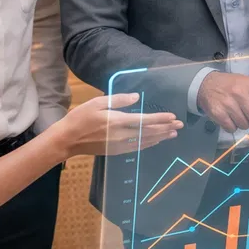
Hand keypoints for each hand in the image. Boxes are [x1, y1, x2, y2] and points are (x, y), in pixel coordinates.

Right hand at [52, 94, 181, 156]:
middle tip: (179, 125)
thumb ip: (117, 100)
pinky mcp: (117, 151)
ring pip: (145, 141)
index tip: (172, 117)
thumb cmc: (80, 118)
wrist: (68, 140)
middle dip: (165, 128)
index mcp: (118, 121)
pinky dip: (149, 144)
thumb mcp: (97, 103)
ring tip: (172, 133)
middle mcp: (122, 135)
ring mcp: (120, 145)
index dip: (160, 119)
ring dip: (160, 137)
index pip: (144, 120)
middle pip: (149, 132)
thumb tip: (135, 97)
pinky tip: (155, 141)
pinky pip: (137, 148)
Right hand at [196, 71, 248, 132]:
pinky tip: (228, 117)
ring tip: (236, 113)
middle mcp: (239, 94)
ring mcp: (228, 104)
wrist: (206, 84)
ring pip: (245, 125)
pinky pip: (232, 128)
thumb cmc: (231, 84)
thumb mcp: (248, 84)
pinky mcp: (218, 113)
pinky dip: (232, 126)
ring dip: (243, 123)